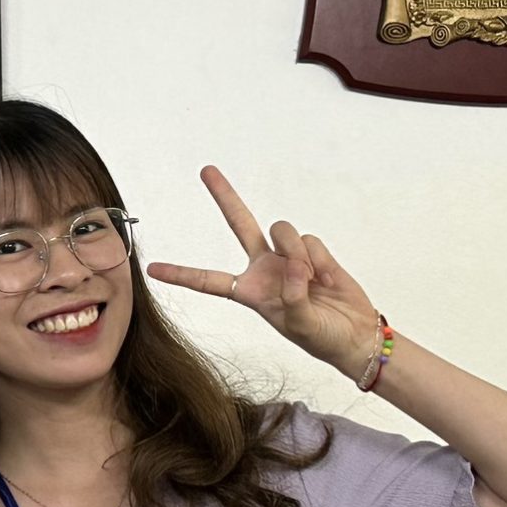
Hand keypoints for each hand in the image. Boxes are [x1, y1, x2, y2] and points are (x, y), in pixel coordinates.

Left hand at [146, 166, 381, 379]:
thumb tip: (292, 265)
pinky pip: (310, 241)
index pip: (209, 281)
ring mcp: (287, 256)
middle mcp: (264, 268)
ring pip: (282, 231)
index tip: (152, 269)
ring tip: (312, 281)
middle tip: (207, 170)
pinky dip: (320, 260)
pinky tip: (327, 279)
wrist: (354, 334)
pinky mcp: (312, 251)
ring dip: (297, 253)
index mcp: (249, 292)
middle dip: (226, 196)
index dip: (182, 274)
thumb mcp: (300, 325)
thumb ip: (292, 296)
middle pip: (241, 224)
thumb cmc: (321, 336)